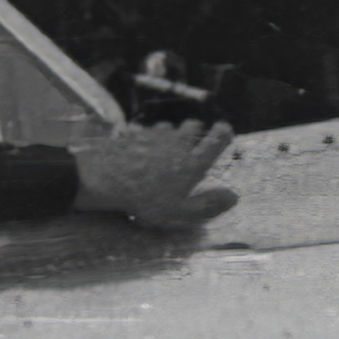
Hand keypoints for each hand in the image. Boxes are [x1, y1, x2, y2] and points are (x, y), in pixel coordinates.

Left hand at [72, 119, 237, 229]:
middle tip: (193, 144)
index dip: (224, 133)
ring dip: (171, 134)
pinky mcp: (134, 134)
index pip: (217, 138)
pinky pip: (146, 131)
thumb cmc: (145, 200)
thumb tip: (233, 197)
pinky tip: (142, 148)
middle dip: (197, 131)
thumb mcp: (180, 212)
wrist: (104, 179)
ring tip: (167, 148)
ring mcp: (154, 135)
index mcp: (192, 162)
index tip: (224, 132)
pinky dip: (148, 137)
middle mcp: (177, 143)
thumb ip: (208, 204)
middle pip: (193, 126)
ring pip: (169, 127)